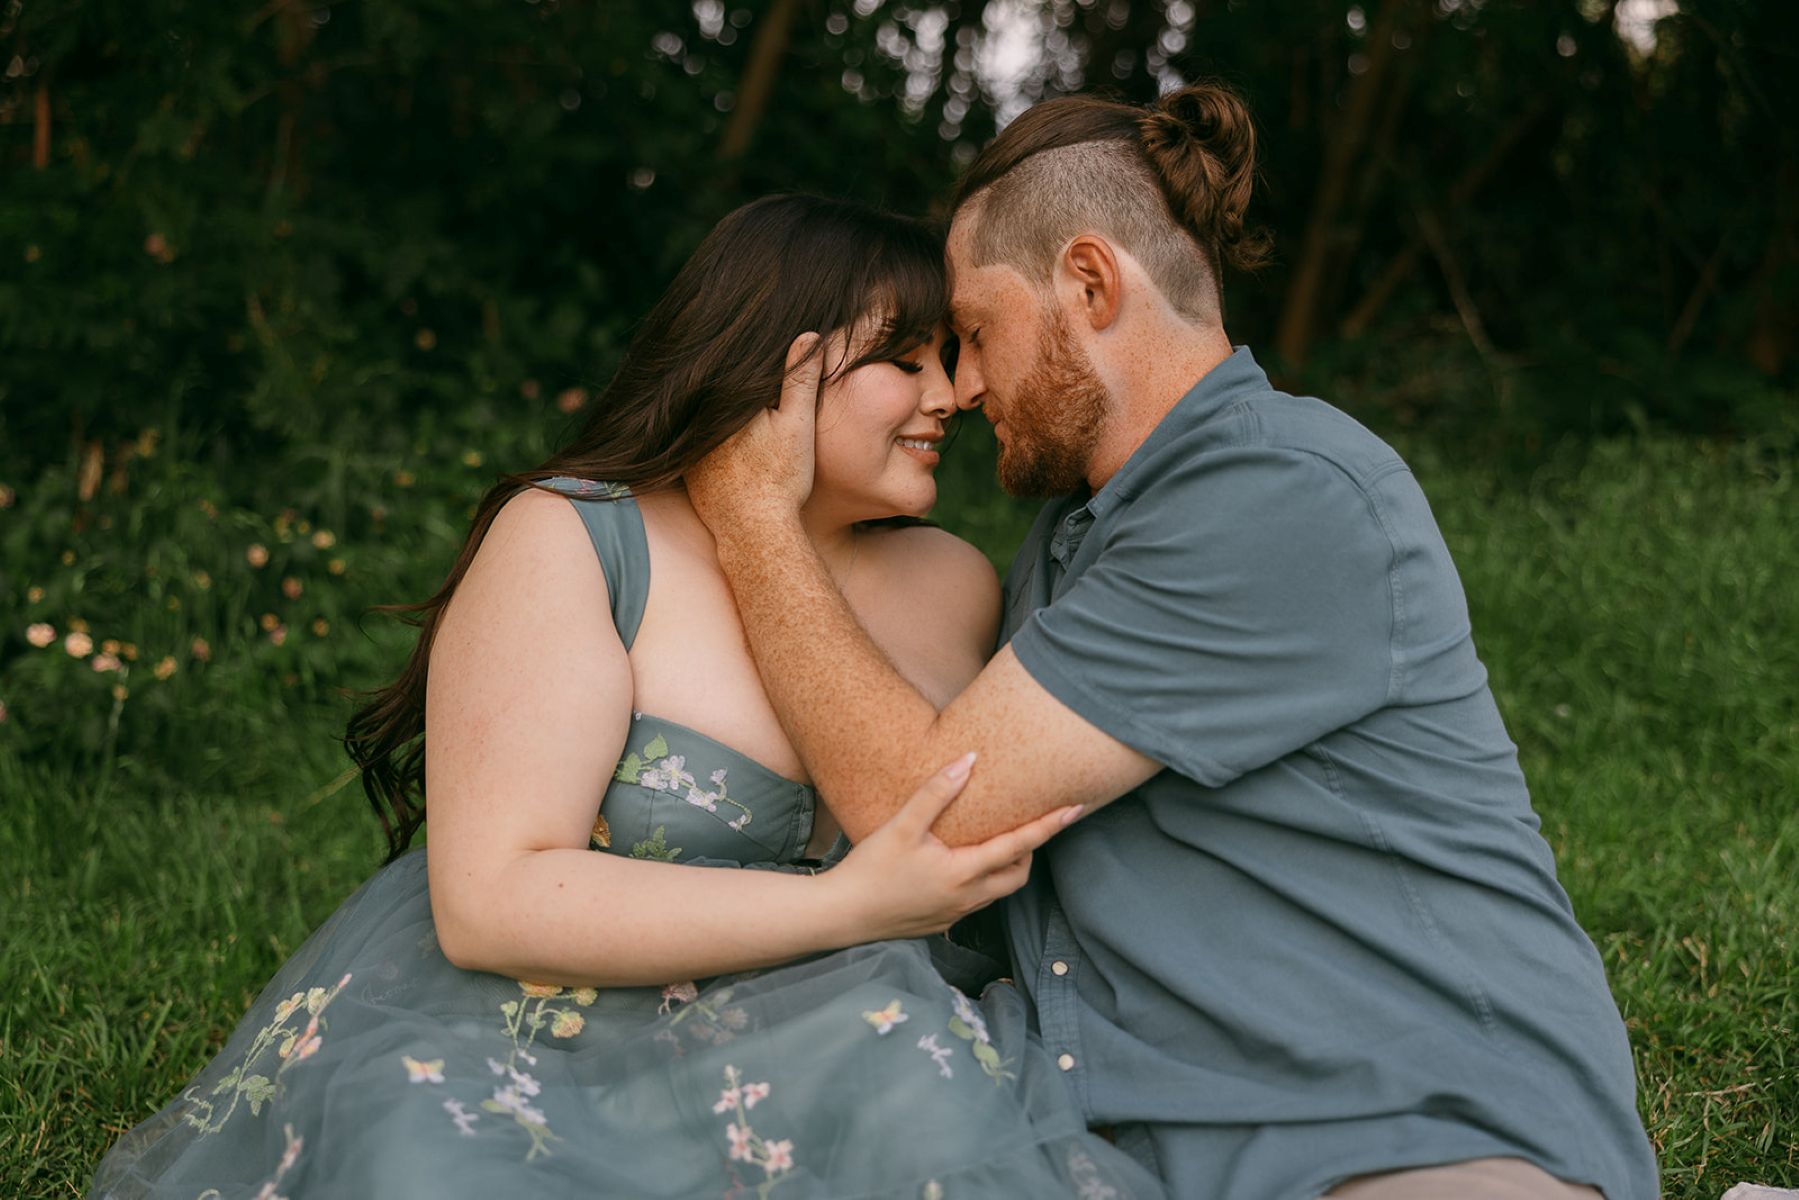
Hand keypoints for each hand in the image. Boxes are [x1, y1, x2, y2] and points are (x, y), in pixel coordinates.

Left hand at [686, 331, 834, 536]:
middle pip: (715, 398)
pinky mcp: (688, 474)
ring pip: (703, 424)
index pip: (734, 375)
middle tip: (744, 380)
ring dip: (712, 414)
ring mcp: (689, 452)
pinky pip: (694, 450)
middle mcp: (699, 425)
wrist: (756, 534)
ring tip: (740, 422)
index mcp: (725, 404)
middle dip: (729, 389)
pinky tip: (727, 450)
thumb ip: (800, 379)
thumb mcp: (797, 424)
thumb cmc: (780, 478)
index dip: (748, 364)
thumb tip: (808, 334)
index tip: (751, 347)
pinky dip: (704, 444)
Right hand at [823, 753, 1080, 942]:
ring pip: (997, 891)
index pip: (1018, 846)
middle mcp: (967, 898)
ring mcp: (955, 914)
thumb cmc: (870, 870)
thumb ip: (936, 793)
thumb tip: (969, 760)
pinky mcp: (940, 922)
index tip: (1074, 809)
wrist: (841, 916)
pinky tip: (962, 865)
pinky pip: (975, 901)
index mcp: (963, 873)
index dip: (1048, 826)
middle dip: (1031, 851)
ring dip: (1007, 867)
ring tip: (1000, 840)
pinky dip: (982, 881)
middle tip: (1032, 823)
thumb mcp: (901, 826)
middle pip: (1017, 876)